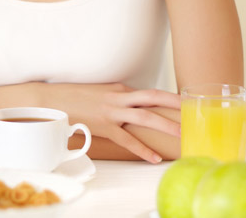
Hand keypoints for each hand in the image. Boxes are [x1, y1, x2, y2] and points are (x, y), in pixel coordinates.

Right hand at [47, 83, 180, 163]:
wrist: (51, 100)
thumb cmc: (74, 98)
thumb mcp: (100, 93)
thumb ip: (118, 99)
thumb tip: (132, 108)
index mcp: (119, 88)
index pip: (150, 92)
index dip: (169, 98)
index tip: (186, 103)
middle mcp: (119, 97)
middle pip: (154, 97)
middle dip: (176, 104)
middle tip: (194, 110)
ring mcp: (112, 112)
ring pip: (145, 116)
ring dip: (166, 124)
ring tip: (182, 134)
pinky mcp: (104, 127)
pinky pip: (127, 139)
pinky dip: (142, 149)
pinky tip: (154, 158)